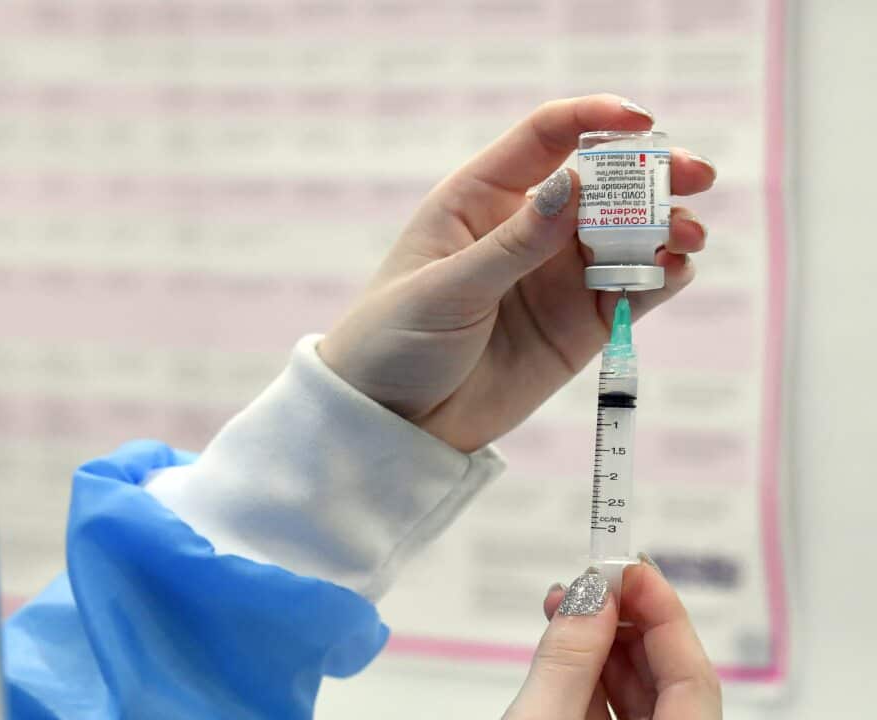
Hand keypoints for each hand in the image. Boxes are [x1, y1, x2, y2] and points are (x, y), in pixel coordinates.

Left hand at [318, 94, 715, 451]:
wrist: (393, 424)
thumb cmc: (394, 341)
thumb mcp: (446, 288)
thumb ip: (513, 243)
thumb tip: (572, 185)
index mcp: (479, 199)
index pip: (546, 138)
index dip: (595, 119)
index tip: (641, 122)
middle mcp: (526, 228)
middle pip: (603, 183)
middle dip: (653, 173)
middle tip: (696, 176)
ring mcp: (557, 276)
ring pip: (629, 235)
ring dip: (666, 227)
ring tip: (685, 237)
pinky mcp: (580, 324)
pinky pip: (635, 288)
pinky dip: (662, 275)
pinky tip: (673, 271)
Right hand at [503, 560, 721, 719]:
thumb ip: (568, 662)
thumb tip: (592, 596)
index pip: (692, 674)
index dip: (663, 612)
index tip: (630, 565)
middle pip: (668, 678)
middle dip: (629, 622)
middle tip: (595, 578)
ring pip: (641, 692)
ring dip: (602, 642)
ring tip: (564, 604)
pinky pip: (613, 710)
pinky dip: (588, 673)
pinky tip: (562, 641)